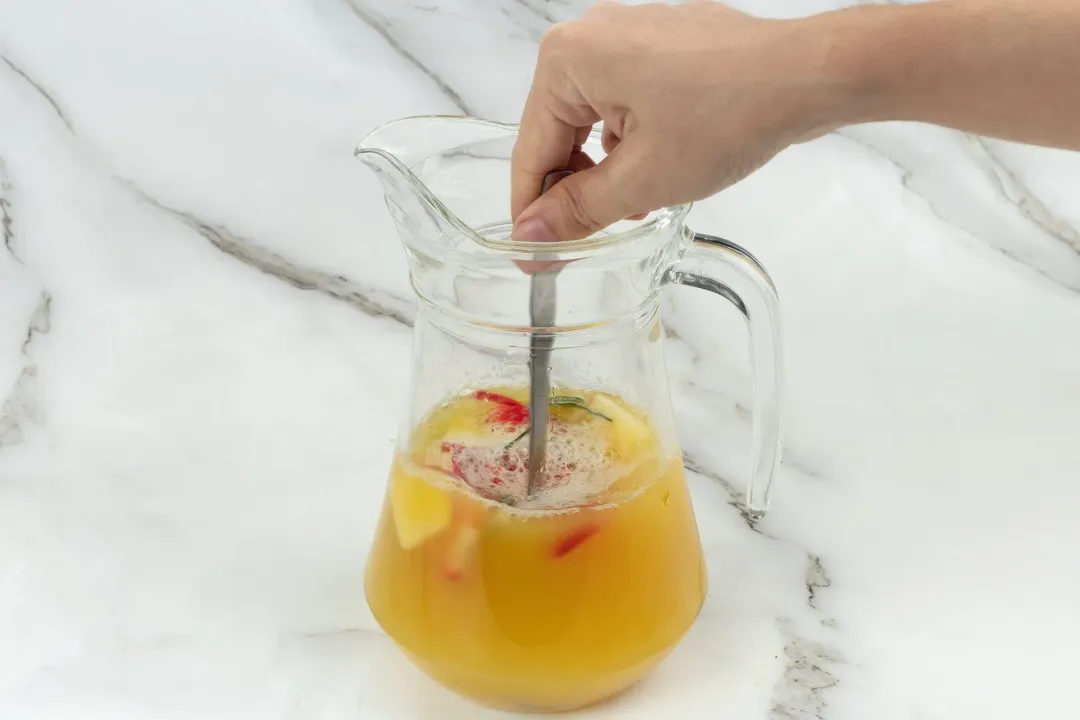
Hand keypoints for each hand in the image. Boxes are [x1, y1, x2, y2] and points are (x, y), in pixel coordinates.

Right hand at [510, 1, 837, 241]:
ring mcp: (628, 34)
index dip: (532, 212)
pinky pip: (625, 100)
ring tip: (644, 200)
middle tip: (597, 233)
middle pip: (558, 133)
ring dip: (610, 168)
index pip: (531, 151)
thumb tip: (531, 235)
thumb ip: (577, 211)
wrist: (809, 76)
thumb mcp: (642, 179)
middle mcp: (591, 35)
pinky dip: (635, 140)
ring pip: (593, 121)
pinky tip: (664, 167)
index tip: (534, 256)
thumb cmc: (732, 112)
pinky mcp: (660, 43)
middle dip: (579, 186)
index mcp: (569, 59)